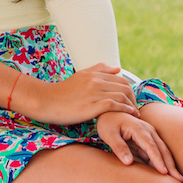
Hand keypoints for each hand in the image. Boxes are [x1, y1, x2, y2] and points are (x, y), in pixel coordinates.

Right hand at [15, 63, 137, 125]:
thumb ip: (99, 70)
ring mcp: (93, 93)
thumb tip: (117, 68)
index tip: (132, 100)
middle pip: (124, 86)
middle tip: (136, 108)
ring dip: (131, 105)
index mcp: (94, 74)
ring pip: (121, 95)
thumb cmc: (63, 91)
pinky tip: (128, 114)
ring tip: (135, 114)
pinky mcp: (91, 106)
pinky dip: (124, 109)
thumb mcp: (81, 75)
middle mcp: (95, 81)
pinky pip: (113, 105)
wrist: (47, 101)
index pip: (121, 78)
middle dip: (133, 98)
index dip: (130, 89)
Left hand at [96, 111, 182, 180]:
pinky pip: (156, 153)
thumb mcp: (109, 135)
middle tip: (180, 180)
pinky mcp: (147, 140)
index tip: (164, 172)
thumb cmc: (108, 123)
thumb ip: (119, 147)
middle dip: (171, 165)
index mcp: (139, 129)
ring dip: (170, 165)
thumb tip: (129, 162)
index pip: (151, 146)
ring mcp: (149, 135)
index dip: (158, 160)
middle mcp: (148, 131)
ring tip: (179, 180)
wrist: (108, 112)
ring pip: (162, 152)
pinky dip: (162, 163)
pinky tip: (166, 174)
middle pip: (162, 149)